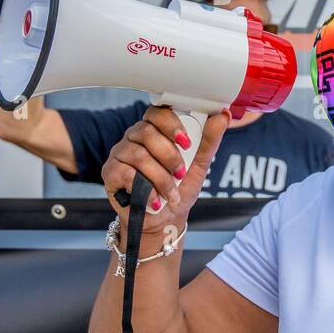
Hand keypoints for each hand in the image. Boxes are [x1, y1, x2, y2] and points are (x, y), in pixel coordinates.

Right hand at [102, 106, 230, 242]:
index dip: (172, 124)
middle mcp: (135, 137)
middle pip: (147, 133)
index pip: (158, 112)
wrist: (165, 219)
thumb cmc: (180, 188)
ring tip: (171, 193)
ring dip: (160, 178)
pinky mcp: (110, 172)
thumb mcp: (199, 164)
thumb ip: (209, 140)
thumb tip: (223, 116)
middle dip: (169, 156)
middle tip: (180, 173)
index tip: (187, 143)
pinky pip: (125, 174)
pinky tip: (155, 200)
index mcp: (156, 130)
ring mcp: (120, 154)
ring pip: (138, 155)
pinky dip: (145, 190)